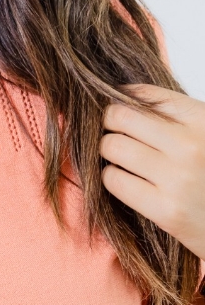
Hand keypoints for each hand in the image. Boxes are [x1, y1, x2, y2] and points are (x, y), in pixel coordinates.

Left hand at [101, 86, 204, 260]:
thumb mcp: (202, 134)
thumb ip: (172, 116)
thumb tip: (123, 95)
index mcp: (202, 120)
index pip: (144, 94)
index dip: (123, 98)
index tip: (120, 108)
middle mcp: (189, 146)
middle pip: (120, 116)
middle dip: (110, 122)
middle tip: (113, 132)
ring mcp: (177, 178)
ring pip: (112, 146)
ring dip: (108, 150)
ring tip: (120, 157)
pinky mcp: (166, 210)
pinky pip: (114, 180)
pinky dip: (111, 177)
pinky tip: (125, 179)